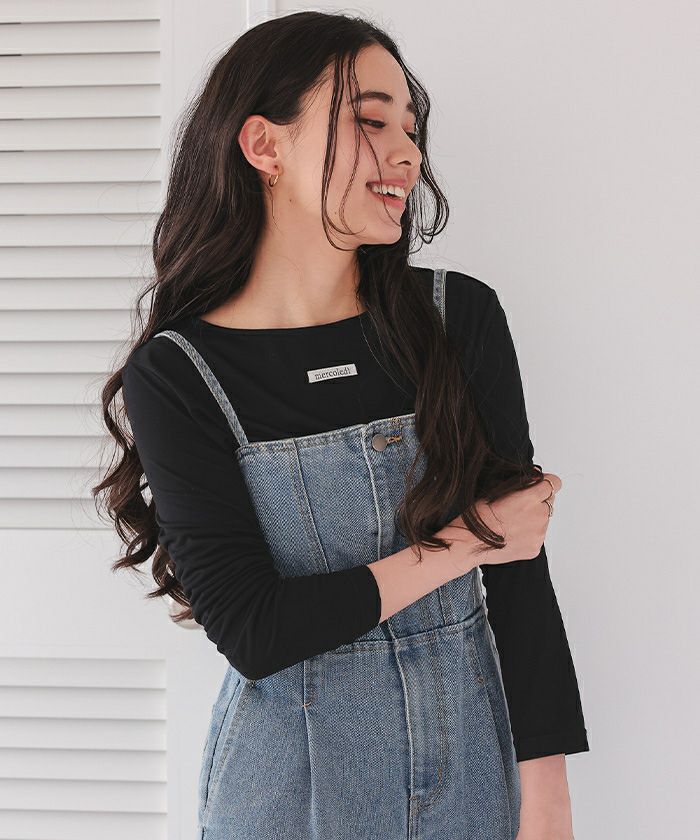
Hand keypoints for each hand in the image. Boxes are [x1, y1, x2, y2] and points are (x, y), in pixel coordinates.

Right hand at [438, 471, 561, 574]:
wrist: (470, 543)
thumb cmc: (479, 517)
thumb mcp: (497, 490)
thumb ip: (521, 485)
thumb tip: (533, 479)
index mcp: (530, 498)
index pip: (554, 483)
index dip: (545, 483)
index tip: (539, 485)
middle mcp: (539, 516)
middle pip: (550, 502)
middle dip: (538, 501)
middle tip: (520, 506)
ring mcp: (539, 534)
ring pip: (544, 520)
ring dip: (534, 518)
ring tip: (513, 522)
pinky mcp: (535, 548)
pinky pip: (538, 536)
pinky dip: (529, 534)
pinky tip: (512, 534)